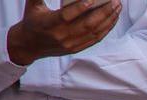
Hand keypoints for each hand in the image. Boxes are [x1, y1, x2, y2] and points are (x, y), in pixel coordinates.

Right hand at [6, 0, 121, 66]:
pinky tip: (112, 19)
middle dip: (103, 12)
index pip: (66, 16)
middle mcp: (60, 36)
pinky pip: (95, 39)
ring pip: (94, 32)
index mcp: (48, 24)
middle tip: (115, 1)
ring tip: (117, 8)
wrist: (28, 45)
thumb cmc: (32, 20)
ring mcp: (70, 44)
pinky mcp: (76, 48)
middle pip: (86, 25)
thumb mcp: (33, 5)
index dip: (79, 8)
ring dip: (108, 20)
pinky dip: (106, 29)